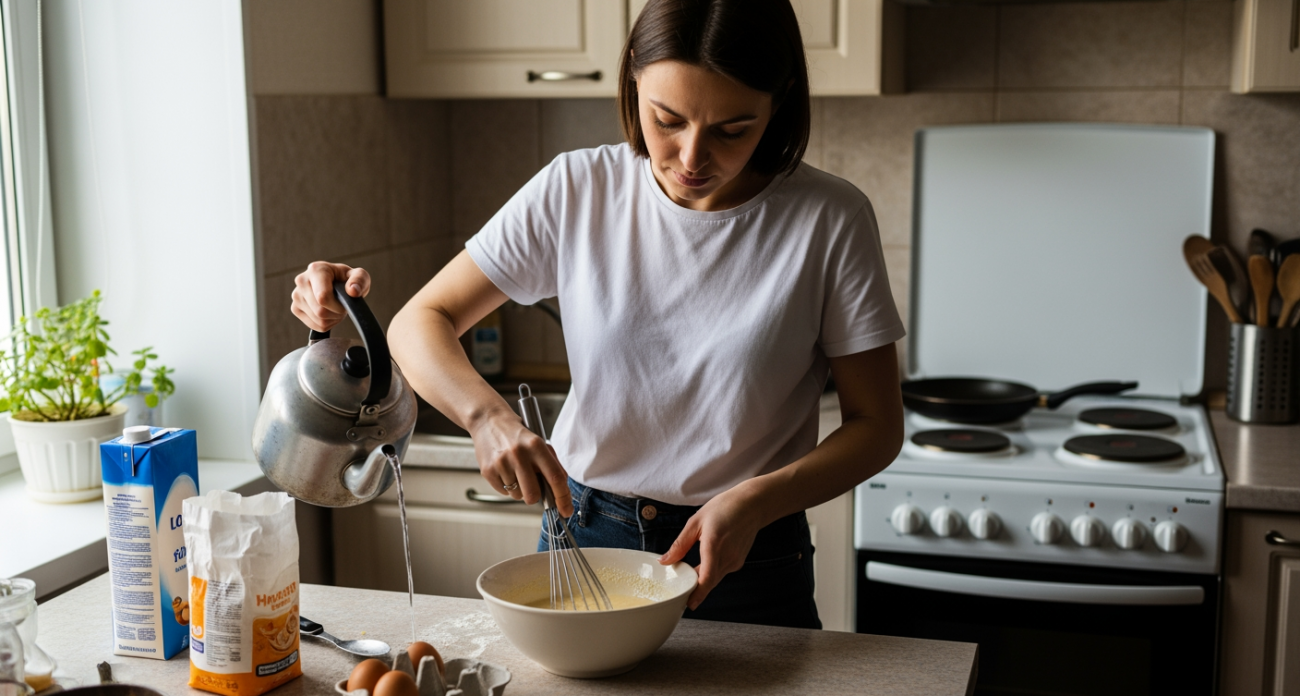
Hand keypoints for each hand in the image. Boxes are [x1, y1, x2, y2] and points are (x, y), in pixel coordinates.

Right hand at [291, 261, 371, 331]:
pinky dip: (326, 323)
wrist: (335, 283)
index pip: (323, 297)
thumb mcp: (359, 276)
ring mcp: (296, 295)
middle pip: (320, 312)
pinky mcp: (295, 308)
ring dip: (333, 319)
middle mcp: (302, 281)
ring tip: (335, 307)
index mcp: (316, 270)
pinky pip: (314, 326)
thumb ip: (360, 280)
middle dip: (337, 313)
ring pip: (318, 320)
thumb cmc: (346, 279)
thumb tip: (353, 291)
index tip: (345, 304)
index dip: (338, 306)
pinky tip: (328, 313)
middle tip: (342, 306)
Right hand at [469, 409, 573, 517]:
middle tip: (532, 486)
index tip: (566, 510)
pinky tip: (505, 470)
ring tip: (515, 471)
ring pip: (517, 495)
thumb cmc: (517, 435)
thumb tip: (561, 491)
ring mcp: (502, 463)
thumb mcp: (539, 443)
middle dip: (535, 497)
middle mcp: (519, 454)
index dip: (563, 498)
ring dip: (519, 489)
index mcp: (536, 446)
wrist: (489, 421)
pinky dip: (507, 486)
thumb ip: (552, 465)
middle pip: (533, 494)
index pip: (555, 477)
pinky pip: (504, 492)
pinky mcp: (488, 471)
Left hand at [659, 488, 764, 610]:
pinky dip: (710, 571)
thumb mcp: (696, 522)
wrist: (752, 505)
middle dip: (695, 589)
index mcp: (714, 545)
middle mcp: (727, 557)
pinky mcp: (738, 561)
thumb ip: (680, 545)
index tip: (688, 604)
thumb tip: (665, 561)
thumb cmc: (725, 508)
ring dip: (702, 578)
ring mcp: (735, 561)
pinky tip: (704, 561)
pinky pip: (721, 572)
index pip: (706, 578)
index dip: (697, 594)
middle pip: (709, 582)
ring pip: (715, 578)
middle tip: (680, 591)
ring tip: (689, 572)